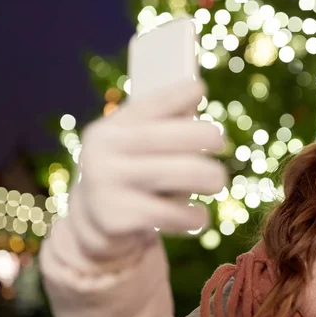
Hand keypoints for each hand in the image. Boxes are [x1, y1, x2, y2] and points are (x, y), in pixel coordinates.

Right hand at [66, 80, 226, 259]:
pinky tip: (197, 217)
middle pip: (170, 136)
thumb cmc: (128, 176)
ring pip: (182, 173)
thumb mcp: (133, 147)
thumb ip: (161, 123)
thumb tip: (195, 92)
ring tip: (217, 182)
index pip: (148, 104)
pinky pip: (176, 215)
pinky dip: (196, 217)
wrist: (93, 227)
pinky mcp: (118, 220)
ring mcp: (108, 186)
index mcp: (109, 130)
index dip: (178, 93)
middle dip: (206, 136)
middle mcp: (103, 153)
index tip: (200, 89)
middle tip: (223, 144)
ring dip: (210, 178)